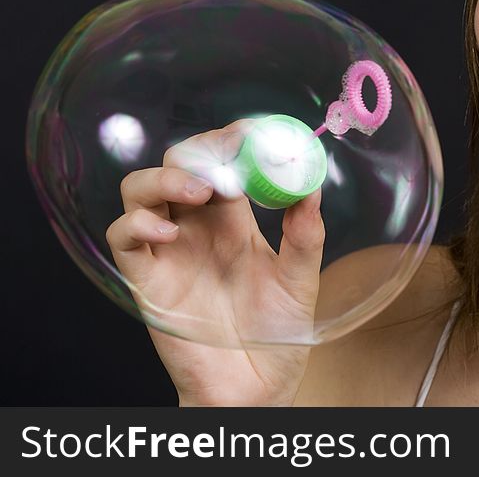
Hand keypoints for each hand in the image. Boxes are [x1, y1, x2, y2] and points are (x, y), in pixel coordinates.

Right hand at [105, 119, 324, 405]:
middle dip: (198, 153)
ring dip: (163, 179)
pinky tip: (165, 230)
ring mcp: (169, 251)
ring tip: (196, 191)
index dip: (232, 142)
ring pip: (141, 191)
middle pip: (179, 166)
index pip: (223, 163)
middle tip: (225, 160)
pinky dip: (136, 223)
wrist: (256, 388)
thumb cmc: (278, 334)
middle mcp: (197, 228)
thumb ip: (305, 233)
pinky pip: (124, 239)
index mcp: (234, 221)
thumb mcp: (301, 278)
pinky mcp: (147, 279)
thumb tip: (312, 183)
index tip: (253, 132)